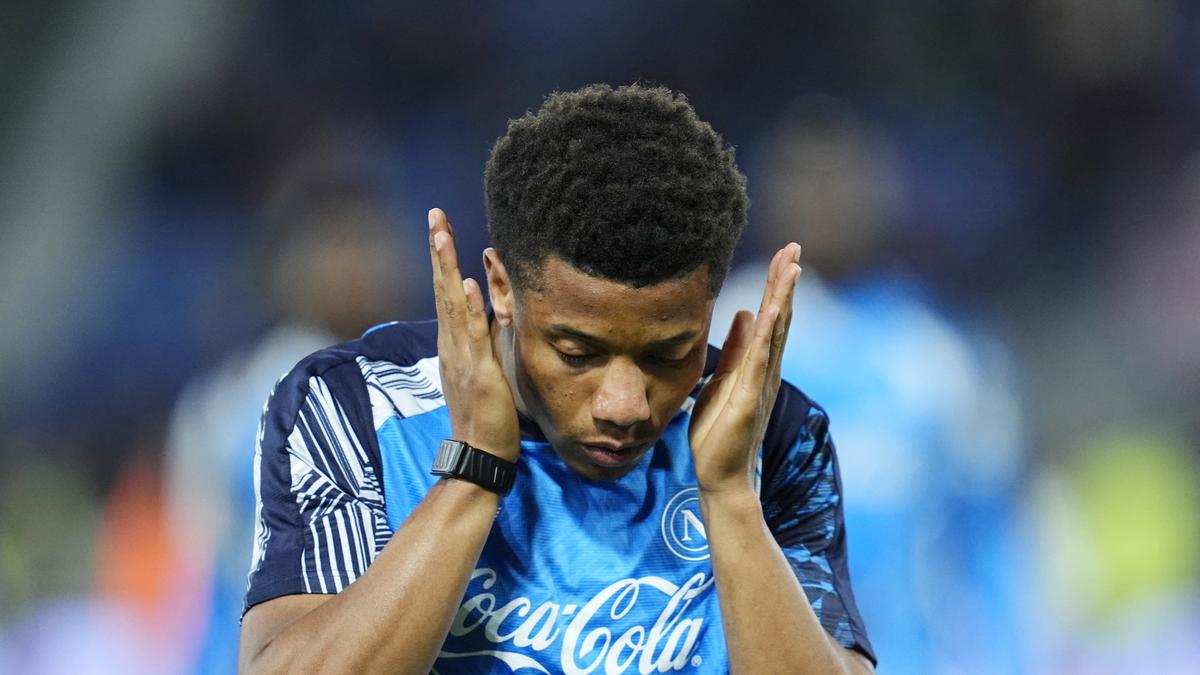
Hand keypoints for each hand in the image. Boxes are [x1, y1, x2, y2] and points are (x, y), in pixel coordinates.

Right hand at [427, 208, 519, 460]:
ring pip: (453, 304)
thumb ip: (482, 337)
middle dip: (440, 251)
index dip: (443, 259)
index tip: (440, 227)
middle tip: (436, 215)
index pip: (447, 292)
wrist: (480, 456)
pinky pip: (473, 337)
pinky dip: (470, 309)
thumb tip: (485, 304)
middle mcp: (451, 345)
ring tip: (443, 234)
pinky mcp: (479, 374)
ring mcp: (462, 358)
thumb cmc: (487, 416)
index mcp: (453, 343)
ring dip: (447, 268)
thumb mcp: (485, 368)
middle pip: (444, 289)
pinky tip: (469, 285)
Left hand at [690, 244, 800, 494]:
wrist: (721, 475)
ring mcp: (761, 385)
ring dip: (783, 301)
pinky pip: (759, 363)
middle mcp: (767, 371)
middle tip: (794, 248)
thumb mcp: (724, 380)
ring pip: (776, 335)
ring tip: (791, 268)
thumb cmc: (721, 431)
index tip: (785, 254)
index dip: (777, 286)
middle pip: (780, 319)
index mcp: (759, 366)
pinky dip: (766, 336)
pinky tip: (770, 312)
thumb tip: (747, 313)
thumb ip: (737, 350)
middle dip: (785, 283)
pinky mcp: (749, 401)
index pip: (771, 318)